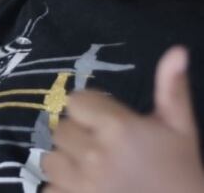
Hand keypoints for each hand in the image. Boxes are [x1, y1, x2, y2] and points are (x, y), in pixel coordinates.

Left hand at [42, 46, 203, 192]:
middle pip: (61, 129)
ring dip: (67, 164)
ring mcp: (82, 183)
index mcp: (119, 129)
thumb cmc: (181, 172)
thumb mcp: (180, 129)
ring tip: (93, 173)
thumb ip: (172, 89)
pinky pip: (48, 188)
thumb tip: (177, 50)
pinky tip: (86, 191)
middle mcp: (95, 154)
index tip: (107, 126)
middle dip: (79, 138)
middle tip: (104, 152)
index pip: (76, 102)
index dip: (90, 112)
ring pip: (50, 159)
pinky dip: (62, 190)